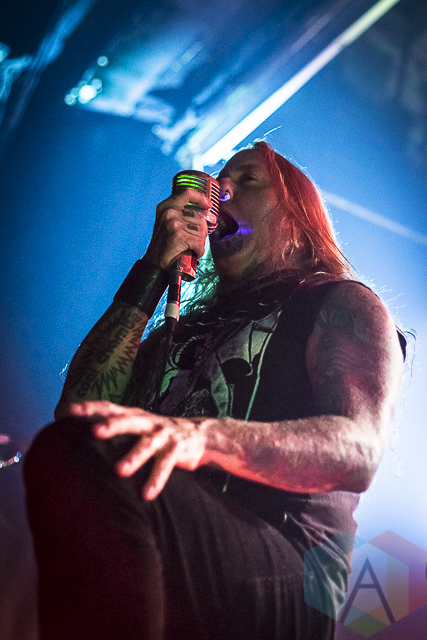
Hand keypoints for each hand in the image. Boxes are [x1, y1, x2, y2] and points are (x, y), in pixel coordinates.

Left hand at [69, 401, 207, 499]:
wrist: (199, 434)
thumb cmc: (158, 432)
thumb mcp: (139, 424)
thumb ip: (117, 425)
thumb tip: (81, 433)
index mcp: (136, 415)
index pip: (111, 408)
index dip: (92, 408)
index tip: (70, 412)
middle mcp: (149, 422)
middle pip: (129, 421)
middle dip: (112, 425)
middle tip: (94, 432)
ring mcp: (164, 435)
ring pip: (147, 445)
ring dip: (134, 457)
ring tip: (119, 471)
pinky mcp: (177, 450)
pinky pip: (165, 465)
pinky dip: (156, 480)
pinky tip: (146, 494)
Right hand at [144, 188, 211, 269]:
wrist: (155, 263)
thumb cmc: (165, 245)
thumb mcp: (169, 223)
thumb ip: (182, 215)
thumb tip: (205, 212)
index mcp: (165, 207)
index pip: (187, 193)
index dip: (200, 198)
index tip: (208, 205)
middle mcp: (169, 212)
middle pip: (200, 217)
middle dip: (201, 232)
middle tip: (194, 241)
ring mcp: (173, 223)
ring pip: (201, 231)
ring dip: (200, 242)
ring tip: (191, 248)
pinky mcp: (178, 235)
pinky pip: (199, 242)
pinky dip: (199, 250)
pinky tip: (192, 253)